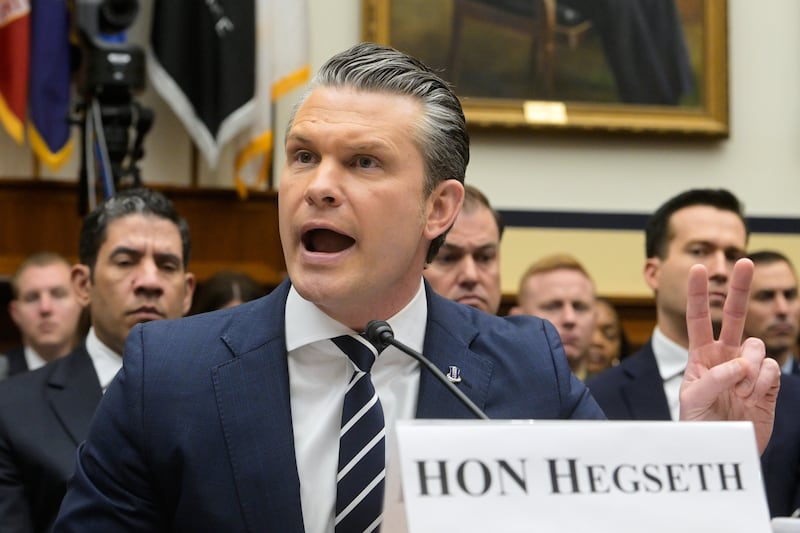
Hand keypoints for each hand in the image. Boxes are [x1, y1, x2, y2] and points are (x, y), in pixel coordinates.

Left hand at [679, 258, 780, 453]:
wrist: (722, 450)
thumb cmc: (698, 424)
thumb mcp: (692, 399)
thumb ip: (713, 378)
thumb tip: (741, 364)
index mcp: (701, 356)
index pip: (699, 318)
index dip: (698, 293)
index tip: (697, 268)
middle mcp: (726, 356)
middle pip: (736, 316)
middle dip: (740, 288)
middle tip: (745, 261)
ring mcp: (749, 369)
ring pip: (757, 346)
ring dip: (749, 366)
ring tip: (740, 389)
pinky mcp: (768, 384)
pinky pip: (772, 369)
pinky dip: (763, 381)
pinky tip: (754, 395)